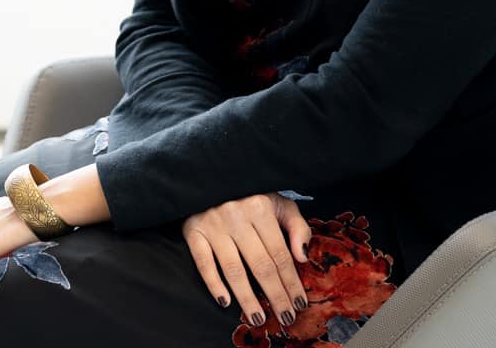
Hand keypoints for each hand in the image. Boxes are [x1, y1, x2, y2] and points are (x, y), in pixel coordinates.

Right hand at [182, 192, 311, 329]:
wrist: (206, 176)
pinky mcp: (193, 230)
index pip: (280, 254)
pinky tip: (225, 302)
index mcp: (261, 207)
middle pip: (261, 265)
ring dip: (247, 298)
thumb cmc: (248, 193)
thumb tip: (302, 258)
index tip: (300, 304)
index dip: (291, 282)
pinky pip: (203, 262)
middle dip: (276, 296)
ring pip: (233, 269)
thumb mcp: (277, 201)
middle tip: (285, 319)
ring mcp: (213, 224)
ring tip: (257, 318)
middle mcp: (237, 216)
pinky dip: (214, 284)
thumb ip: (296, 226)